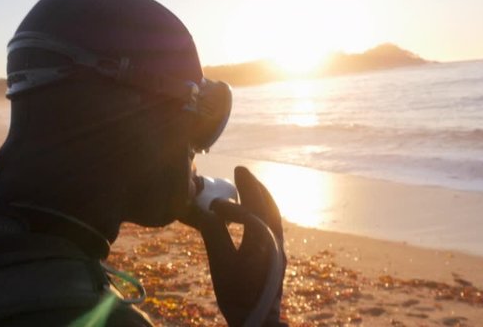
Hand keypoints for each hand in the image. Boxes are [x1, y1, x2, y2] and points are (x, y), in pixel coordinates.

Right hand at [195, 167, 286, 325]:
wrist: (259, 320)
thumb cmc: (239, 293)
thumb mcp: (221, 262)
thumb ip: (213, 233)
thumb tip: (204, 212)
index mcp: (265, 239)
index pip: (249, 211)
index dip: (230, 205)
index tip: (212, 205)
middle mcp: (275, 241)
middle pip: (266, 206)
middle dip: (253, 187)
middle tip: (240, 170)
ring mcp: (278, 249)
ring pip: (271, 215)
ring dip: (259, 198)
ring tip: (248, 185)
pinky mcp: (275, 258)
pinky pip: (271, 226)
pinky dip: (261, 213)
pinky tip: (251, 216)